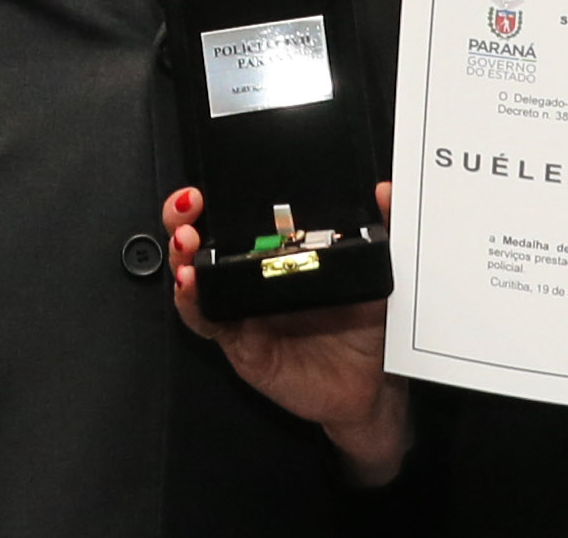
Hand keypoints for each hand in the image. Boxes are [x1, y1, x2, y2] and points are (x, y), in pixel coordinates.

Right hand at [163, 183, 409, 484]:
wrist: (372, 384)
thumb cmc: (369, 325)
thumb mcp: (379, 271)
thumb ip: (384, 226)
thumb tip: (385, 189)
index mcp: (282, 252)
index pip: (238, 216)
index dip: (217, 195)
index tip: (210, 183)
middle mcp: (254, 277)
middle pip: (204, 240)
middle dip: (183, 218)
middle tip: (188, 207)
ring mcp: (243, 309)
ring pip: (195, 278)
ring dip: (182, 257)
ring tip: (185, 243)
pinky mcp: (239, 342)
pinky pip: (206, 321)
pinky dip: (192, 303)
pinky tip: (190, 286)